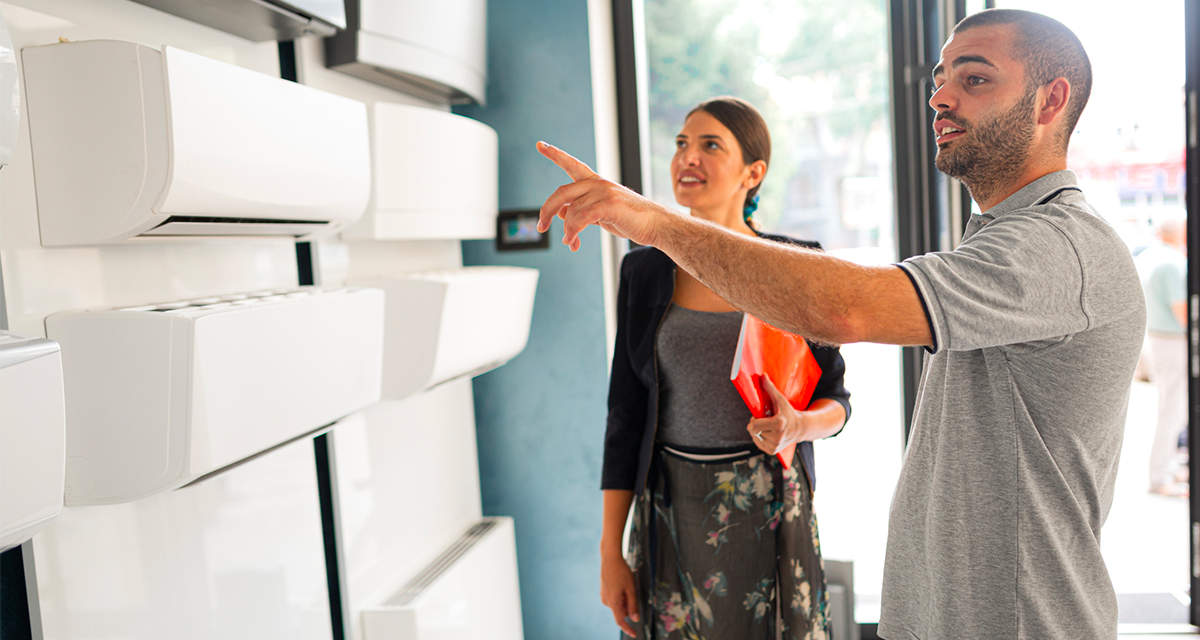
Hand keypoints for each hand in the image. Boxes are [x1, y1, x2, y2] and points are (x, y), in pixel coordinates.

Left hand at [537, 141, 666, 250]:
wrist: (656, 225)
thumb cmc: (629, 219)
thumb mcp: (600, 212)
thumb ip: (581, 209)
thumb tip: (559, 213)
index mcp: (596, 182)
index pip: (572, 164)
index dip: (555, 154)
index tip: (540, 144)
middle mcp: (598, 184)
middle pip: (561, 192)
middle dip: (546, 211)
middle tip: (541, 227)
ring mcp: (604, 192)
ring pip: (570, 211)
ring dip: (566, 231)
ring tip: (570, 243)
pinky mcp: (609, 205)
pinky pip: (580, 219)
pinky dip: (572, 233)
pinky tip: (573, 242)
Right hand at [600, 552, 639, 636]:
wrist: (610, 558)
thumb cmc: (621, 572)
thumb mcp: (631, 588)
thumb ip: (633, 605)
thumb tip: (635, 619)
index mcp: (613, 602)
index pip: (620, 621)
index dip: (628, 629)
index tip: (634, 634)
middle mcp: (606, 601)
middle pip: (621, 611)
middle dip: (628, 606)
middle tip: (631, 591)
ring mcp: (604, 597)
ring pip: (618, 605)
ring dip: (624, 600)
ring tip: (625, 585)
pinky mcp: (604, 593)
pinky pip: (614, 600)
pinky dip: (620, 596)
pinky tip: (621, 584)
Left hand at [747, 374, 808, 454]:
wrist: (801, 428)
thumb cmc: (789, 412)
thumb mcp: (780, 400)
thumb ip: (770, 388)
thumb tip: (762, 375)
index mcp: (778, 424)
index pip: (753, 425)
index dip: (754, 420)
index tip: (761, 416)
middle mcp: (777, 437)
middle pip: (753, 431)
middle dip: (756, 425)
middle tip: (766, 421)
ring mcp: (775, 446)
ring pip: (755, 437)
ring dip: (759, 431)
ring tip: (769, 427)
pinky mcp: (772, 451)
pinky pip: (758, 443)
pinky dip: (760, 438)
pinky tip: (770, 433)